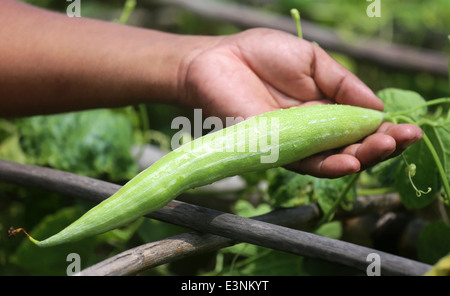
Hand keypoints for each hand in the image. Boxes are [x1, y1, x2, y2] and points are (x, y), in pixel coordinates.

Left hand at [180, 28, 421, 177]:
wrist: (218, 59)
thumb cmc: (262, 56)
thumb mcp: (312, 61)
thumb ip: (342, 83)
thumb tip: (378, 106)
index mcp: (325, 109)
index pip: (360, 127)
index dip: (385, 130)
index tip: (408, 128)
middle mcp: (313, 131)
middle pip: (352, 147)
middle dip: (380, 145)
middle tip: (405, 139)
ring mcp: (294, 143)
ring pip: (333, 159)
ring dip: (361, 157)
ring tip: (387, 147)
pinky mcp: (273, 150)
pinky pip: (303, 163)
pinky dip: (327, 165)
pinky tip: (350, 162)